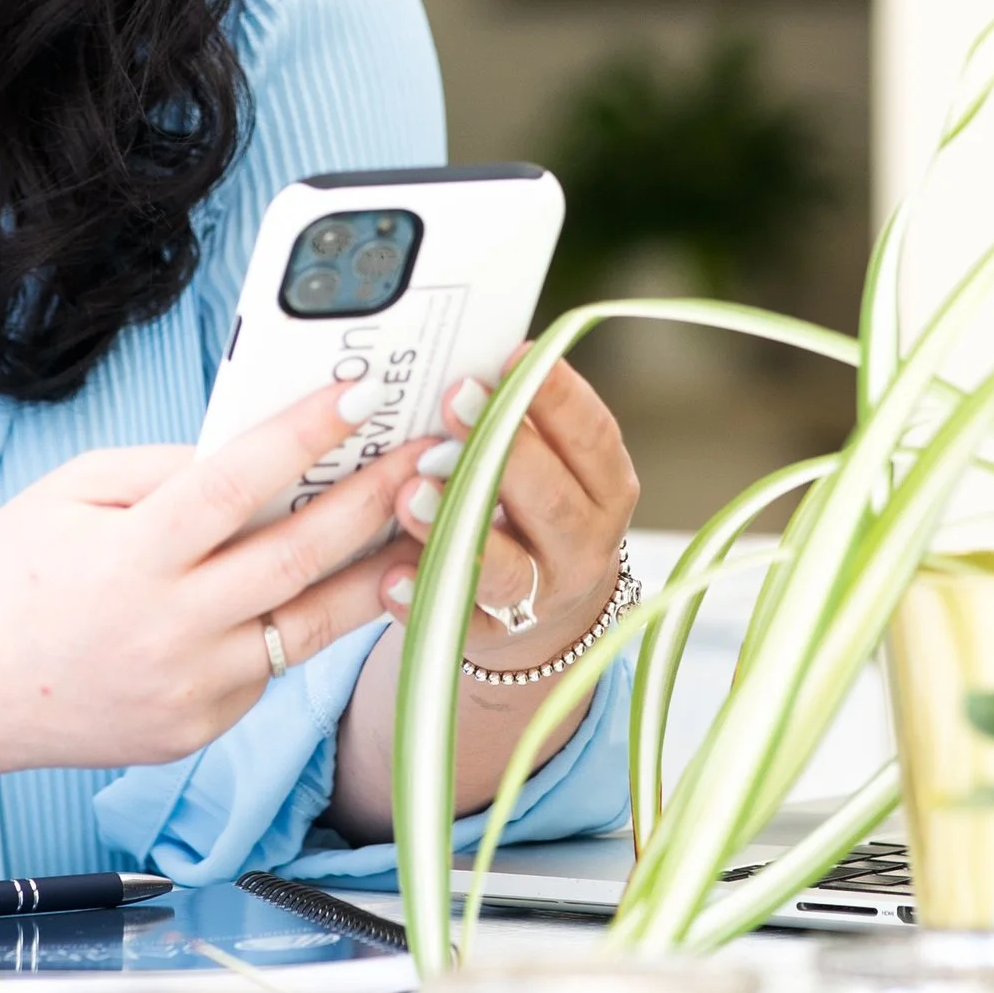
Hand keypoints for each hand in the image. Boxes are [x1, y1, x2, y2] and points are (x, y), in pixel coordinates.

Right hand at [0, 382, 434, 771]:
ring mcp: (190, 692)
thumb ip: (162, 470)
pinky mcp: (199, 731)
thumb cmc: (4, 576)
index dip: (302, 436)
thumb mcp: (67, 493)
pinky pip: (268, 668)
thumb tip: (255, 455)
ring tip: (425, 524)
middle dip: (374, 499)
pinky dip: (297, 623)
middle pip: (298, 558)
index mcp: (129, 559)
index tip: (357, 394)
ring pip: (311, 626)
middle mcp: (168, 632)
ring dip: (377, 572)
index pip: (234, 485)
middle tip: (429, 455)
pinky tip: (329, 585)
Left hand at [381, 353, 639, 662]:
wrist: (546, 609)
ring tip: (412, 492)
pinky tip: (389, 576)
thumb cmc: (531, 504)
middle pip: (551, 501)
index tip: (513, 355)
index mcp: (604, 487)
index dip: (556, 396)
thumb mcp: (550, 461)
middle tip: (454, 400)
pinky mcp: (492, 638)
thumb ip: (517, 418)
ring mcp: (541, 599)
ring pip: (507, 569)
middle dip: (502, 450)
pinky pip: (457, 622)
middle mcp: (582, 544)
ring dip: (456, 527)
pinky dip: (422, 599)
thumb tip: (463, 355)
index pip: (592, 437)